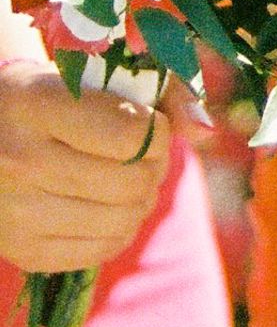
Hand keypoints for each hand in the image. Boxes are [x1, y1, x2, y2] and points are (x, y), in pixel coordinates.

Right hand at [0, 55, 173, 276]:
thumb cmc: (36, 99)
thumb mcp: (82, 75)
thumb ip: (155, 91)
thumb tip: (207, 131)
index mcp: (35, 104)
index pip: (132, 133)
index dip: (157, 130)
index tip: (148, 122)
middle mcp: (21, 161)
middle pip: (133, 182)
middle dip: (154, 167)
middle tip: (144, 154)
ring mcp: (17, 213)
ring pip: (124, 221)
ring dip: (141, 200)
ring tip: (128, 178)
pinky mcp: (23, 251)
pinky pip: (101, 251)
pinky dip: (118, 229)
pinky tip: (104, 205)